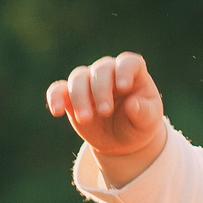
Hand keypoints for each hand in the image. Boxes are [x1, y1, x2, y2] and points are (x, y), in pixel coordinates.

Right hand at [45, 52, 167, 185]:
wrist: (121, 140)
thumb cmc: (139, 124)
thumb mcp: (148, 122)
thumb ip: (143, 113)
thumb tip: (132, 105)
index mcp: (133, 73)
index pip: (128, 62)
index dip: (124, 71)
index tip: (122, 87)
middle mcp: (110, 72)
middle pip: (101, 70)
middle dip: (101, 90)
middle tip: (105, 112)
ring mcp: (89, 82)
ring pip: (79, 77)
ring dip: (79, 97)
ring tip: (85, 119)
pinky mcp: (71, 95)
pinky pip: (58, 90)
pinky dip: (55, 97)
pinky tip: (57, 111)